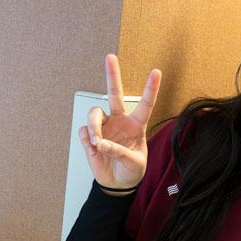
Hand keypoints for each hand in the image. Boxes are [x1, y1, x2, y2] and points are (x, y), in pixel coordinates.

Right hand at [78, 54, 161, 191]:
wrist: (118, 183)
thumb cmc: (132, 170)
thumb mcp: (135, 163)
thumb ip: (121, 152)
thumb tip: (101, 143)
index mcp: (137, 124)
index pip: (145, 103)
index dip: (150, 88)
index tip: (156, 71)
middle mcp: (120, 120)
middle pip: (114, 94)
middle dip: (112, 75)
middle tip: (110, 57)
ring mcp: (104, 127)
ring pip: (94, 114)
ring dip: (93, 127)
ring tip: (97, 143)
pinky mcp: (90, 136)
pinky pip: (83, 131)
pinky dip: (87, 141)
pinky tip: (93, 152)